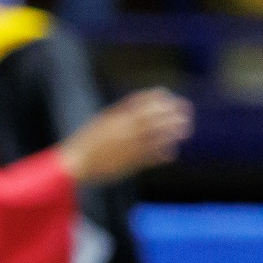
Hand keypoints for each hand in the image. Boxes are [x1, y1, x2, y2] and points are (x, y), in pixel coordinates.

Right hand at [57, 87, 192, 187]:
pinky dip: (163, 154)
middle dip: (173, 115)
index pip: (144, 104)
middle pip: (156, 119)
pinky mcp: (131, 163)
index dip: (159, 100)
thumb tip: (139, 104)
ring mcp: (130, 148)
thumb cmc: (87, 141)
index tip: (169, 98)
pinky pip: (152, 157)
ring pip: (158, 138)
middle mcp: (127, 132)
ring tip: (185, 131)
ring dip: (173, 133)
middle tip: (186, 112)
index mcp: (118, 119)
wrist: (77, 164)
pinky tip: (171, 153)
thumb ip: (121, 112)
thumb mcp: (102, 121)